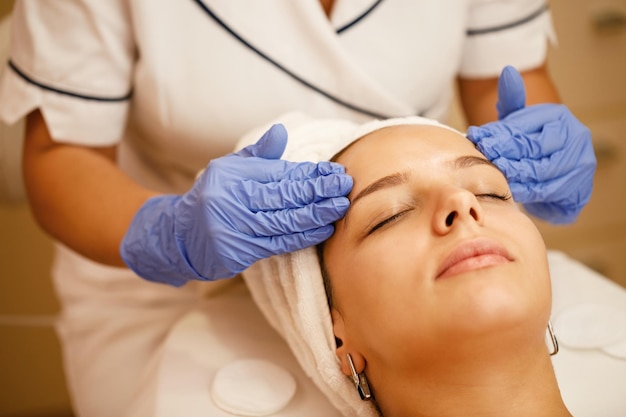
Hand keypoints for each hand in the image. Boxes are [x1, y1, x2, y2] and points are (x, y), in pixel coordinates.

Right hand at [120, 124, 352, 285]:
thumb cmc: (213, 198)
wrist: (179, 236)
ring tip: (340, 207)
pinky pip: (277, 242)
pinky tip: (322, 229)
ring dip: (316, 214)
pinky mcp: (237, 251)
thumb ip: (259, 155)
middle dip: (318, 191)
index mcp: (233, 175)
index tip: (335, 172)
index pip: (279, 173)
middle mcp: (231, 199)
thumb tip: (282, 131)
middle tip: (345, 186)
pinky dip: (302, 236)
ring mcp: (233, 226)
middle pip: (283, 195)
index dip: (310, 173)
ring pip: (283, 220)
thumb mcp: (229, 170)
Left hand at [466, 66, 595, 223]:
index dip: (499, 134)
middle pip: (532, 147)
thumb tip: (508, 71)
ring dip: (513, 173)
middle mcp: (574, 136)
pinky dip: (525, 190)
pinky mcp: (578, 185)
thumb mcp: (522, 121)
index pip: (524, 125)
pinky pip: (546, 190)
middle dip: (505, 154)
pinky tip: (509, 188)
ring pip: (539, 170)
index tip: (478, 139)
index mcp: (558, 117)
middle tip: (485, 157)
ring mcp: (579, 161)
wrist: (560, 176)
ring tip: (494, 172)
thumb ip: (512, 101)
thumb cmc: (535, 144)